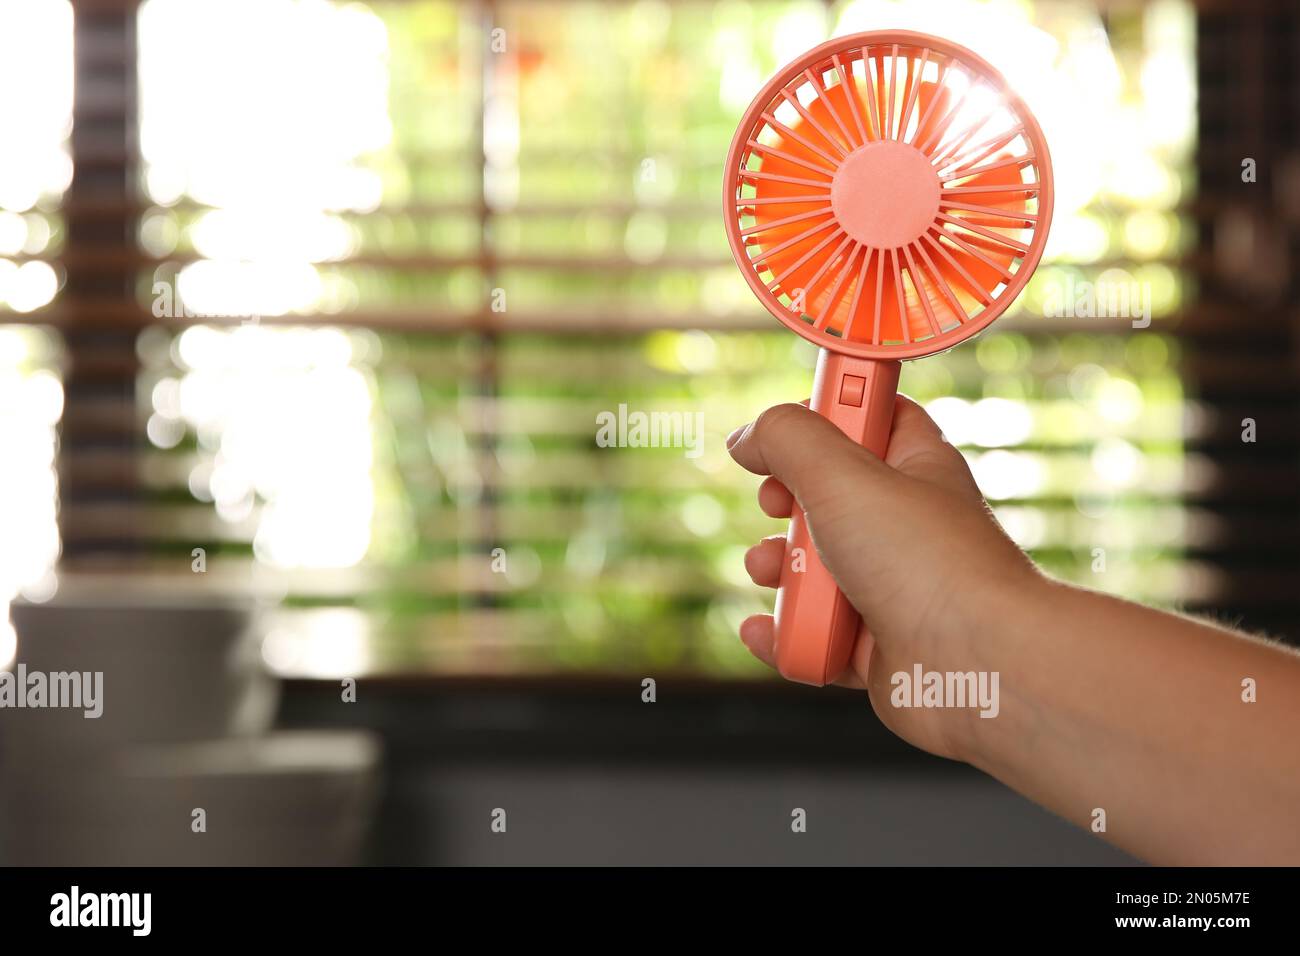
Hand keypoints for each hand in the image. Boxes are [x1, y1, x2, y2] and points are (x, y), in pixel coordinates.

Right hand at [726, 396, 1042, 760]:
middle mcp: (905, 525)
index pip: (871, 416)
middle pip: (827, 496)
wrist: (977, 667)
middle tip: (777, 504)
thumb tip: (748, 438)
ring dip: (778, 570)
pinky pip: (815, 635)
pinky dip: (786, 633)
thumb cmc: (930, 565)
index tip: (787, 423)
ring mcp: (892, 588)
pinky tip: (767, 630)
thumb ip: (787, 440)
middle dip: (786, 502)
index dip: (826, 410)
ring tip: (771, 571)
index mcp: (915, 467)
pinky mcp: (877, 647)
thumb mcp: (843, 476)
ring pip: (815, 569)